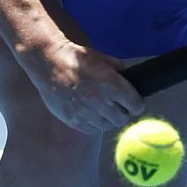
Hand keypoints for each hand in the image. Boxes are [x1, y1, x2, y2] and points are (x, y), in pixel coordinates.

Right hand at [28, 39, 145, 133]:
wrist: (50, 62)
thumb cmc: (77, 57)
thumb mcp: (101, 58)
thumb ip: (118, 70)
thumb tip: (130, 80)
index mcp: (111, 84)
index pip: (136, 105)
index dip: (136, 103)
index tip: (133, 101)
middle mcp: (100, 101)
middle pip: (122, 118)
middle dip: (123, 112)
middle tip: (118, 106)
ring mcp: (86, 113)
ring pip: (107, 125)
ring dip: (107, 118)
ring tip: (101, 108)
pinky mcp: (74, 121)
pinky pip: (92, 129)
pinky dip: (94, 123)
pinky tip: (89, 112)